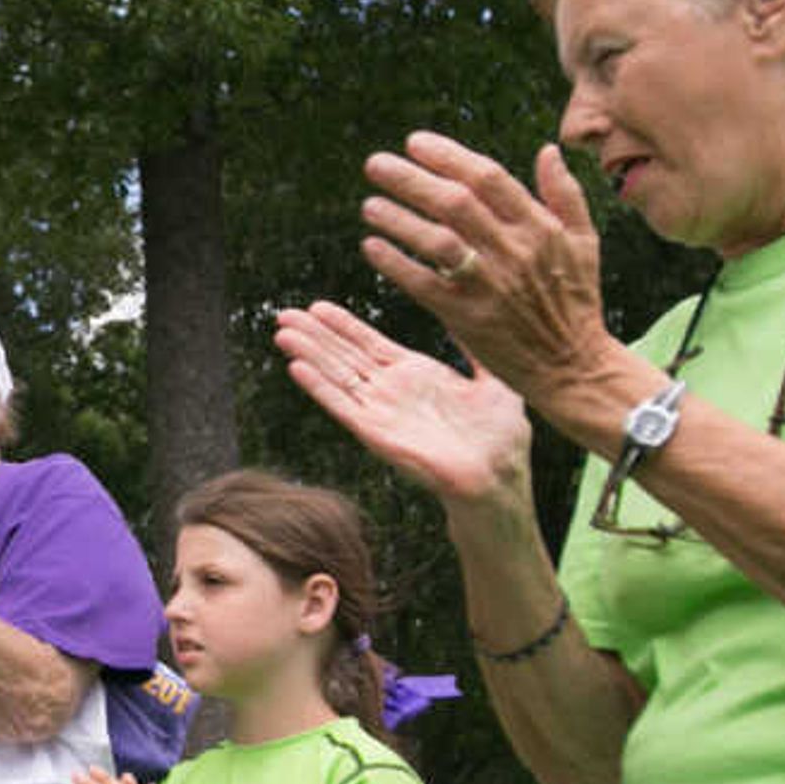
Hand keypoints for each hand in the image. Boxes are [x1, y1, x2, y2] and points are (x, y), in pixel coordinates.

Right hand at [276, 304, 537, 507]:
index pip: (370, 344)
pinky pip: (343, 406)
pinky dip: (319, 387)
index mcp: (416, 375)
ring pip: (337, 376)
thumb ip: (476, 352)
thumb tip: (474, 321)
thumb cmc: (502, 438)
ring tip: (282, 333)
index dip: (343, 325)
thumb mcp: (493, 381)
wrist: (499, 478)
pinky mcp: (377, 433)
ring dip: (309, 354)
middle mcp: (393, 392)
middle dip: (315, 335)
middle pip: (345, 357)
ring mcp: (382, 413)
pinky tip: (296, 367)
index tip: (317, 306)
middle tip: (284, 314)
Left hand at [357, 133, 626, 407]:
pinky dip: (395, 264)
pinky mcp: (468, 318)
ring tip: (369, 206)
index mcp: (538, 228)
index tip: (414, 142)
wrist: (572, 366)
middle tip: (375, 164)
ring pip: (436, 241)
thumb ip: (564, 194)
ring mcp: (489, 285)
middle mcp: (513, 252)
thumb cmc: (576, 300)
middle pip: (454, 203)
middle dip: (410, 179)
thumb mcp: (584, 242)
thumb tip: (547, 149)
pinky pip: (424, 284)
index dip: (448, 156)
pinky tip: (371, 246)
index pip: (487, 177)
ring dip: (398, 220)